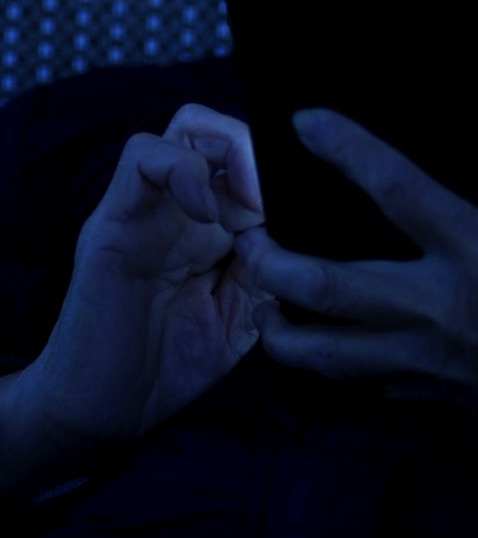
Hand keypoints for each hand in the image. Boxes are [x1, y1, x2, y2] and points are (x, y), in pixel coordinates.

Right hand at [2, 105, 274, 484]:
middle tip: (281, 203)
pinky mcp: (113, 219)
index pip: (257, 163)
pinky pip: (141, 157)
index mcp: (219, 227)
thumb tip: (301, 231)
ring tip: (251, 203)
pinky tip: (206, 215)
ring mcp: (148, 207)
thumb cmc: (171, 366)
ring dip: (232, 150)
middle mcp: (185, 207)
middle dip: (266, 153)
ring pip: (188, 125)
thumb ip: (270, 272)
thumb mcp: (243, 318)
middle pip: (229, 131)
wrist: (106, 412)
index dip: (288, 175)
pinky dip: (183, 170)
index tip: (311, 211)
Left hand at [238, 93, 477, 494]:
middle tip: (249, 242)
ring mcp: (436, 362)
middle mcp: (445, 309)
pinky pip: (373, 385)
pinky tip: (332, 354)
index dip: (347, 151)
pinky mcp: (442, 399)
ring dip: (285, 335)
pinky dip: (345, 369)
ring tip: (262, 310)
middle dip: (275, 266)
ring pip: (332, 355)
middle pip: (331, 287)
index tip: (304, 122)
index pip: (399, 191)